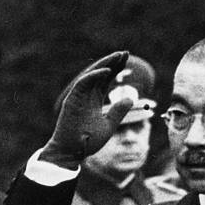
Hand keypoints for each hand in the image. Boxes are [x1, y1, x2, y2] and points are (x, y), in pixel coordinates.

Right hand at [40, 51, 132, 168]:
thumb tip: (131, 98)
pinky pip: (83, 83)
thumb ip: (119, 112)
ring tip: (118, 56)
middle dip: (113, 62)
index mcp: (95, 100)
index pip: (107, 79)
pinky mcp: (73, 99)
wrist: (73, 151)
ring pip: (93, 74)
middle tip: (126, 53)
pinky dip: (94, 75)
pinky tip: (107, 71)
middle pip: (101, 74)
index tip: (127, 60)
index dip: (116, 69)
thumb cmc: (88, 141)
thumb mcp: (109, 125)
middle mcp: (87, 95)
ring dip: (105, 64)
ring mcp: (79, 96)